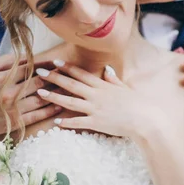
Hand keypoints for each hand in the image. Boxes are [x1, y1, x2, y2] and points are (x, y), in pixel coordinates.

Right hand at [0, 54, 62, 140]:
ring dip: (57, 93)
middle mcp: (9, 93)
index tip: (58, 62)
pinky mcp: (15, 123)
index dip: (47, 64)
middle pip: (40, 82)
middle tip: (68, 73)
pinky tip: (60, 105)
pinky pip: (38, 115)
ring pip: (42, 99)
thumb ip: (8, 62)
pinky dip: (51, 110)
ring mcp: (13, 109)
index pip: (31, 68)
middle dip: (55, 77)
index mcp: (3, 78)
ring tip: (69, 88)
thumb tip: (29, 56)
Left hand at [35, 61, 163, 139]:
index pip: (81, 74)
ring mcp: (95, 108)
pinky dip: (67, 122)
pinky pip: (78, 122)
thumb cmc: (136, 103)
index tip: (54, 62)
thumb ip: (113, 79)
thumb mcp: (124, 87)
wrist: (144, 118)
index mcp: (102, 85)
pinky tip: (55, 121)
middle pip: (71, 85)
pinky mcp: (97, 122)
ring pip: (70, 102)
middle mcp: (96, 95)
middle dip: (54, 78)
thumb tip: (107, 69)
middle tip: (39, 73)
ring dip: (54, 97)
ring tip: (40, 94)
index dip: (67, 68)